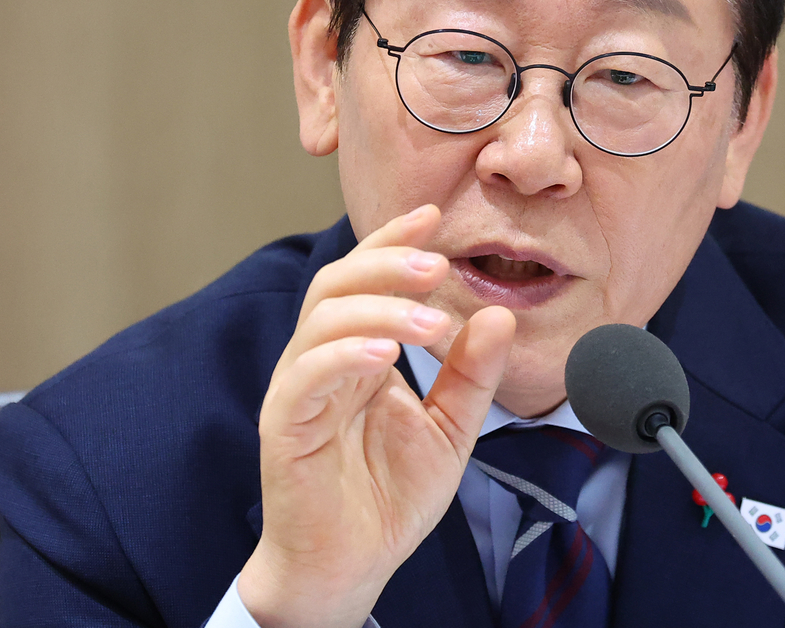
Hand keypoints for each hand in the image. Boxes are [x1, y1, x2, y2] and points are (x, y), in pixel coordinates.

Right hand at [238, 205, 515, 627]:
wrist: (350, 569)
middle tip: (437, 261)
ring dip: (379, 307)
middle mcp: (322, 362)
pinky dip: (347, 353)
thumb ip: (472, 375)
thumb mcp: (450, 429)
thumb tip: (499, 315)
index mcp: (357, 354)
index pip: (365, 279)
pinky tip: (387, 354)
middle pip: (337, 283)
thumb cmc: (390, 497)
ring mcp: (299, 390)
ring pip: (323, 319)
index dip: (394, 242)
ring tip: (431, 320)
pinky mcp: (285, 425)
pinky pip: (308, 375)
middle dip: (386, 262)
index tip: (433, 215)